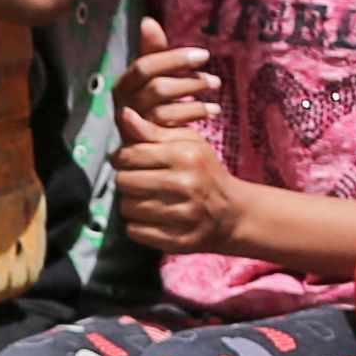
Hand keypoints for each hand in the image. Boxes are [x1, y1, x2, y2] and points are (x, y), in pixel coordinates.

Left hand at [112, 118, 236, 253]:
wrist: (233, 214)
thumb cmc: (204, 172)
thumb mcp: (188, 143)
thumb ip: (154, 131)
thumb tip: (124, 115)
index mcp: (185, 156)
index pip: (129, 155)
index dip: (122, 158)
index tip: (131, 161)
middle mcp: (184, 185)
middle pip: (124, 182)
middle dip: (127, 180)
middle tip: (141, 181)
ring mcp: (182, 215)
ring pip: (127, 208)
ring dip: (131, 204)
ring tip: (148, 199)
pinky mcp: (178, 240)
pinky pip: (135, 232)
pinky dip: (137, 225)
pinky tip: (152, 218)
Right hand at [120, 20, 226, 139]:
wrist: (147, 144)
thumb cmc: (152, 103)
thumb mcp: (152, 75)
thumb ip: (152, 51)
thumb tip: (147, 21)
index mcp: (124, 85)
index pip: (144, 66)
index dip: (174, 59)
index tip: (204, 55)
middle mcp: (125, 106)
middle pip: (156, 89)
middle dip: (189, 82)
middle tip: (216, 81)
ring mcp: (135, 128)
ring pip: (164, 111)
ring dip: (195, 101)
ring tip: (216, 95)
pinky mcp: (148, 144)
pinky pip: (172, 129)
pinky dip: (194, 116)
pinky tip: (214, 111)